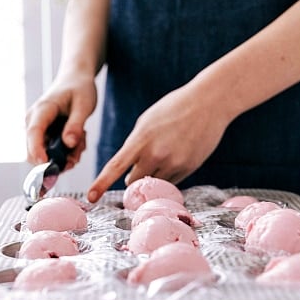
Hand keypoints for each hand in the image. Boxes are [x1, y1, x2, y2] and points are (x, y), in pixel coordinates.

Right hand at [25, 71, 96, 170]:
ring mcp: (38, 128)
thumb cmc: (79, 88)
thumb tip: (69, 144)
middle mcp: (34, 121)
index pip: (34, 133)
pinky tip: (79, 139)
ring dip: (66, 155)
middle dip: (57, 159)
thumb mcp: (84, 105)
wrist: (76, 79)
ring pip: (46, 153)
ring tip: (82, 141)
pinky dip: (67, 151)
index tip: (46, 165)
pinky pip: (53, 151)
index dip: (37, 150)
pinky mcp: (45, 134)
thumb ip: (76, 125)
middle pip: (35, 149)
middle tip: (78, 154)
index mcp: (42, 110)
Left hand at [87, 84, 230, 201]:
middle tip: (142, 164)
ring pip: (154, 183)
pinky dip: (169, 174)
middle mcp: (156, 154)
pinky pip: (172, 181)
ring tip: (165, 154)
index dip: (101, 183)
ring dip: (153, 176)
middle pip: (133, 181)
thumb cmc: (175, 108)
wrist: (209, 103)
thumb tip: (129, 169)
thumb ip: (136, 145)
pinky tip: (177, 155)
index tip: (91, 196)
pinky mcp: (189, 168)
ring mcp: (174, 163)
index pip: (115, 166)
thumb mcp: (147, 121)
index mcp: (141, 139)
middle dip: (133, 177)